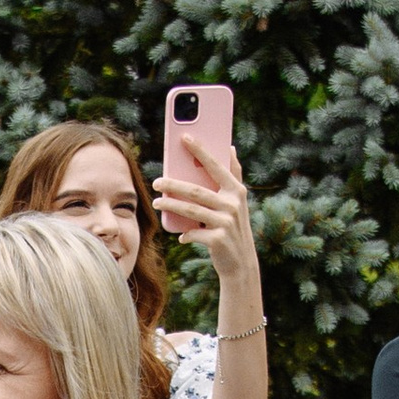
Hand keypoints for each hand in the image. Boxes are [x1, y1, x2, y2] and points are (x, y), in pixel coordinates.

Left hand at [151, 141, 257, 288]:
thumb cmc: (233, 227)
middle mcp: (232, 204)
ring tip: (156, 202)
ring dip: (171, 206)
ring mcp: (226, 222)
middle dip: (173, 184)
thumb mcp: (237, 201)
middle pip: (196, 190)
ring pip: (190, 210)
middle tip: (156, 181)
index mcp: (236, 190)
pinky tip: (180, 235)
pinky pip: (193, 233)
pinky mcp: (218, 240)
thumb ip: (234, 175)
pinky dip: (185, 234)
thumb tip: (230, 147)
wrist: (241, 262)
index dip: (200, 150)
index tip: (184, 137)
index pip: (215, 166)